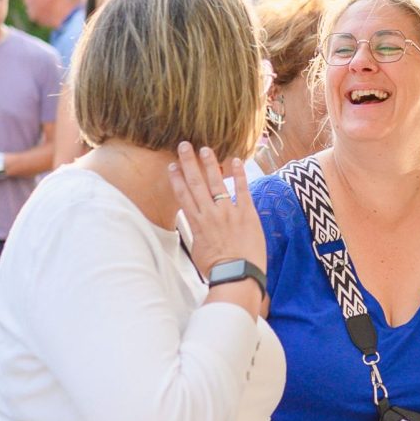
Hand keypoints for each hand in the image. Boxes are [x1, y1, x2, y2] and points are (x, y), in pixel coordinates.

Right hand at [168, 143, 266, 277]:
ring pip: (216, 182)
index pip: (183, 195)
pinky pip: (242, 190)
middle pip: (196, 183)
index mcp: (197, 223)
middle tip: (184, 145)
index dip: (176, 179)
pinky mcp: (247, 214)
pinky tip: (236, 160)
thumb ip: (197, 233)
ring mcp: (228, 212)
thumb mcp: (199, 250)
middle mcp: (210, 214)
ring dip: (210, 164)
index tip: (172, 165)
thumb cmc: (216, 268)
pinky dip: (238, 175)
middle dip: (189, 163)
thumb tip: (195, 226)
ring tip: (205, 148)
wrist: (237, 275)